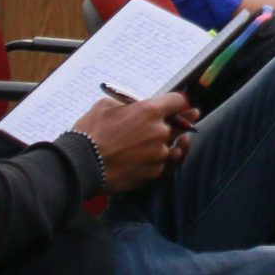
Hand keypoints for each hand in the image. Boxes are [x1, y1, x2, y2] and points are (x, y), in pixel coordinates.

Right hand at [71, 92, 194, 193]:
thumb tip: (135, 106)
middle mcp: (159, 132)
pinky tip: (152, 157)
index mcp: (150, 111)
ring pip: (170, 146)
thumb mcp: (105, 106)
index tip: (181, 103)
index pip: (177, 101)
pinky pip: (162, 163)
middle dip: (185, 119)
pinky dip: (158, 159)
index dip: (179, 101)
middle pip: (181, 124)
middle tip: (193, 116)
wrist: (81, 165)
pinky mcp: (154, 172)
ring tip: (168, 140)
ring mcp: (158, 154)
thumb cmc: (90, 133)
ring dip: (167, 142)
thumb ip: (127, 104)